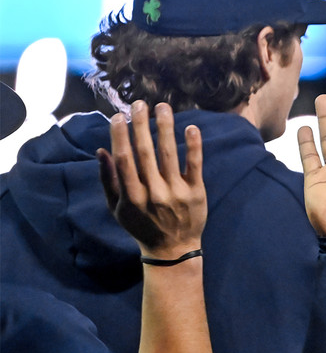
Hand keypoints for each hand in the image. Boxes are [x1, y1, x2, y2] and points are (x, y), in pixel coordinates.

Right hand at [98, 101, 204, 258]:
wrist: (173, 249)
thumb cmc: (141, 225)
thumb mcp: (117, 208)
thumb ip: (108, 180)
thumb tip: (102, 150)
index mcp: (132, 196)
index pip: (124, 160)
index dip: (120, 136)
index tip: (117, 116)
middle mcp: (154, 193)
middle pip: (145, 152)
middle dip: (141, 125)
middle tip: (139, 104)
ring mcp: (176, 192)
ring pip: (169, 154)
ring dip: (165, 127)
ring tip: (163, 107)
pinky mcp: (196, 192)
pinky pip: (195, 165)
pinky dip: (193, 146)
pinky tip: (191, 127)